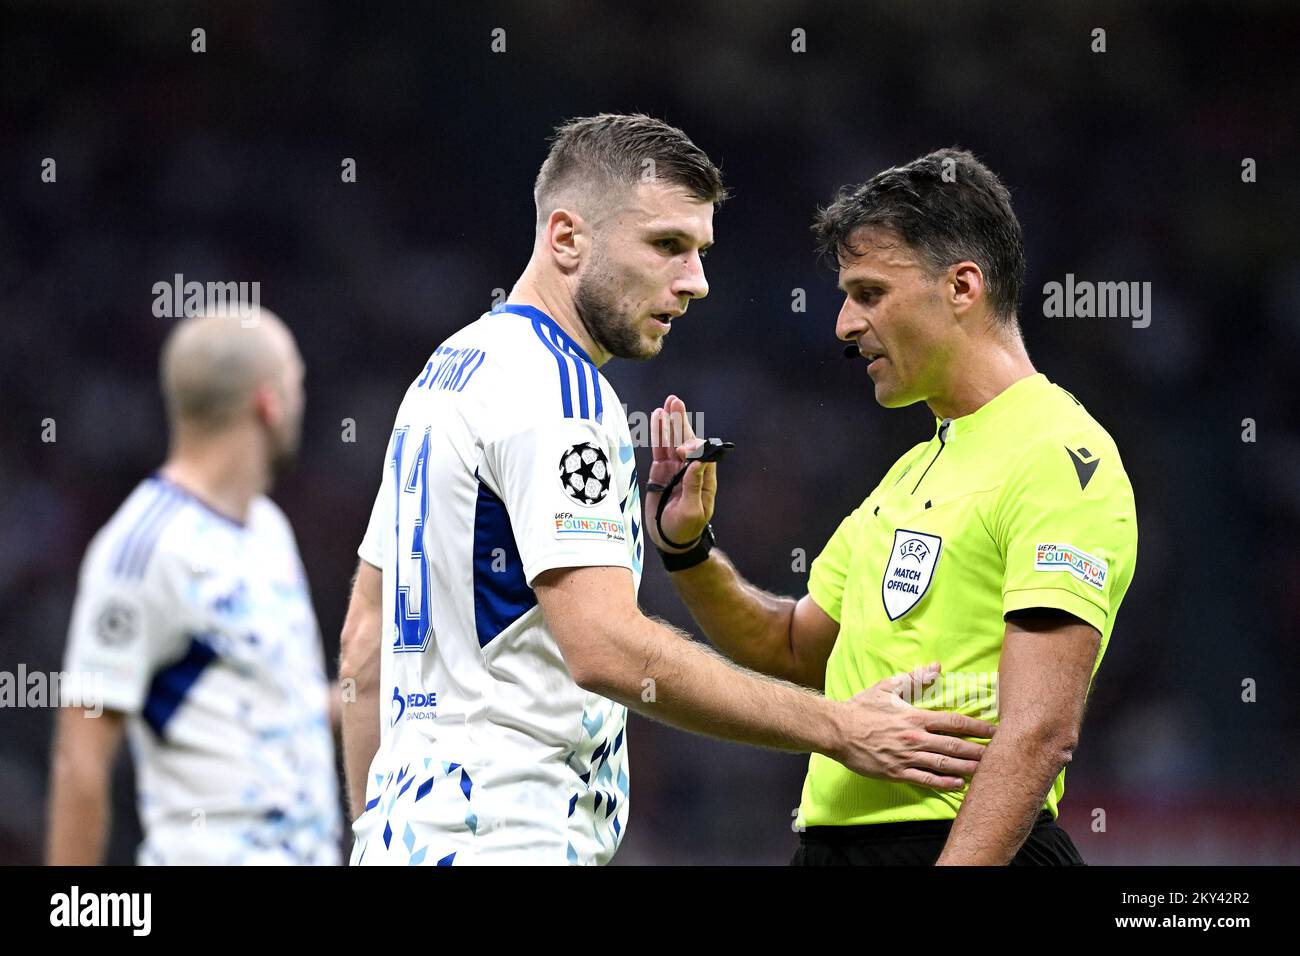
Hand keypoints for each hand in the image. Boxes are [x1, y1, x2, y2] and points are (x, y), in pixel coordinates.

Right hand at [645, 394, 716, 551]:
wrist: (669, 540)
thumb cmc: (685, 529)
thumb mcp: (692, 511)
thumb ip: (694, 486)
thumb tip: (699, 461)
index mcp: (703, 478)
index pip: (700, 453)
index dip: (692, 445)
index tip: (681, 451)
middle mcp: (690, 469)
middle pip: (686, 440)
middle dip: (681, 422)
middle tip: (675, 401)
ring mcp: (674, 468)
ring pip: (671, 441)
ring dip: (669, 422)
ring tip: (667, 403)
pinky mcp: (660, 470)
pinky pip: (658, 449)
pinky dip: (657, 433)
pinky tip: (657, 417)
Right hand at [831, 663, 994, 789]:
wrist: (836, 730)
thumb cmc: (860, 708)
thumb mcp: (886, 687)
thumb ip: (913, 678)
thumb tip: (936, 667)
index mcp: (914, 717)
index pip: (953, 722)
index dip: (977, 726)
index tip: (994, 730)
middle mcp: (915, 738)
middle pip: (954, 746)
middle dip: (978, 750)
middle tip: (998, 754)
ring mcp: (906, 757)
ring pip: (943, 765)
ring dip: (966, 768)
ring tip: (984, 771)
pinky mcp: (896, 772)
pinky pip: (925, 779)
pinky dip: (943, 783)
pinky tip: (958, 785)